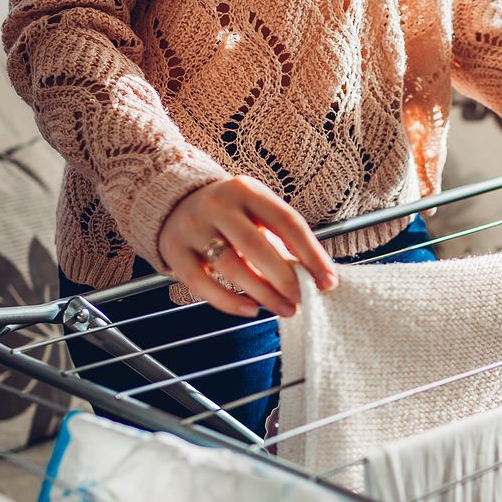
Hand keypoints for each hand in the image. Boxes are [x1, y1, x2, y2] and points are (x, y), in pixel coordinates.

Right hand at [159, 176, 337, 316]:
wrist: (174, 201)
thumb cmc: (230, 215)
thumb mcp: (257, 215)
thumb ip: (281, 242)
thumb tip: (313, 279)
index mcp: (247, 190)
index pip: (287, 222)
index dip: (311, 254)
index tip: (328, 281)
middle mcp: (218, 205)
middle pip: (256, 246)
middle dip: (285, 278)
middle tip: (303, 300)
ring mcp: (192, 227)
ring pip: (230, 266)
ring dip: (262, 293)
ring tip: (284, 309)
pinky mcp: (174, 251)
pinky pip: (201, 283)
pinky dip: (228, 301)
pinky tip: (251, 310)